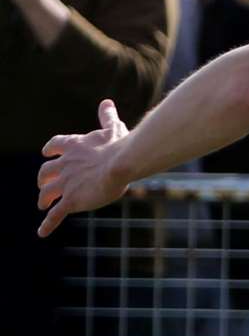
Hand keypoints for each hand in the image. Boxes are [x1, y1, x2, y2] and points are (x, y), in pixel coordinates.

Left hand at [37, 100, 132, 236]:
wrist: (119, 164)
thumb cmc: (118, 146)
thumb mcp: (112, 129)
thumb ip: (106, 117)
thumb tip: (106, 102)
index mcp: (72, 146)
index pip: (54, 146)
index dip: (50, 150)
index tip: (47, 153)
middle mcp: (63, 165)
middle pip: (45, 172)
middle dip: (43, 178)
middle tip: (44, 184)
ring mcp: (65, 184)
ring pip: (47, 192)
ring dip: (43, 199)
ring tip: (43, 205)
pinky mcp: (71, 200)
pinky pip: (55, 214)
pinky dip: (47, 224)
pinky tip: (42, 233)